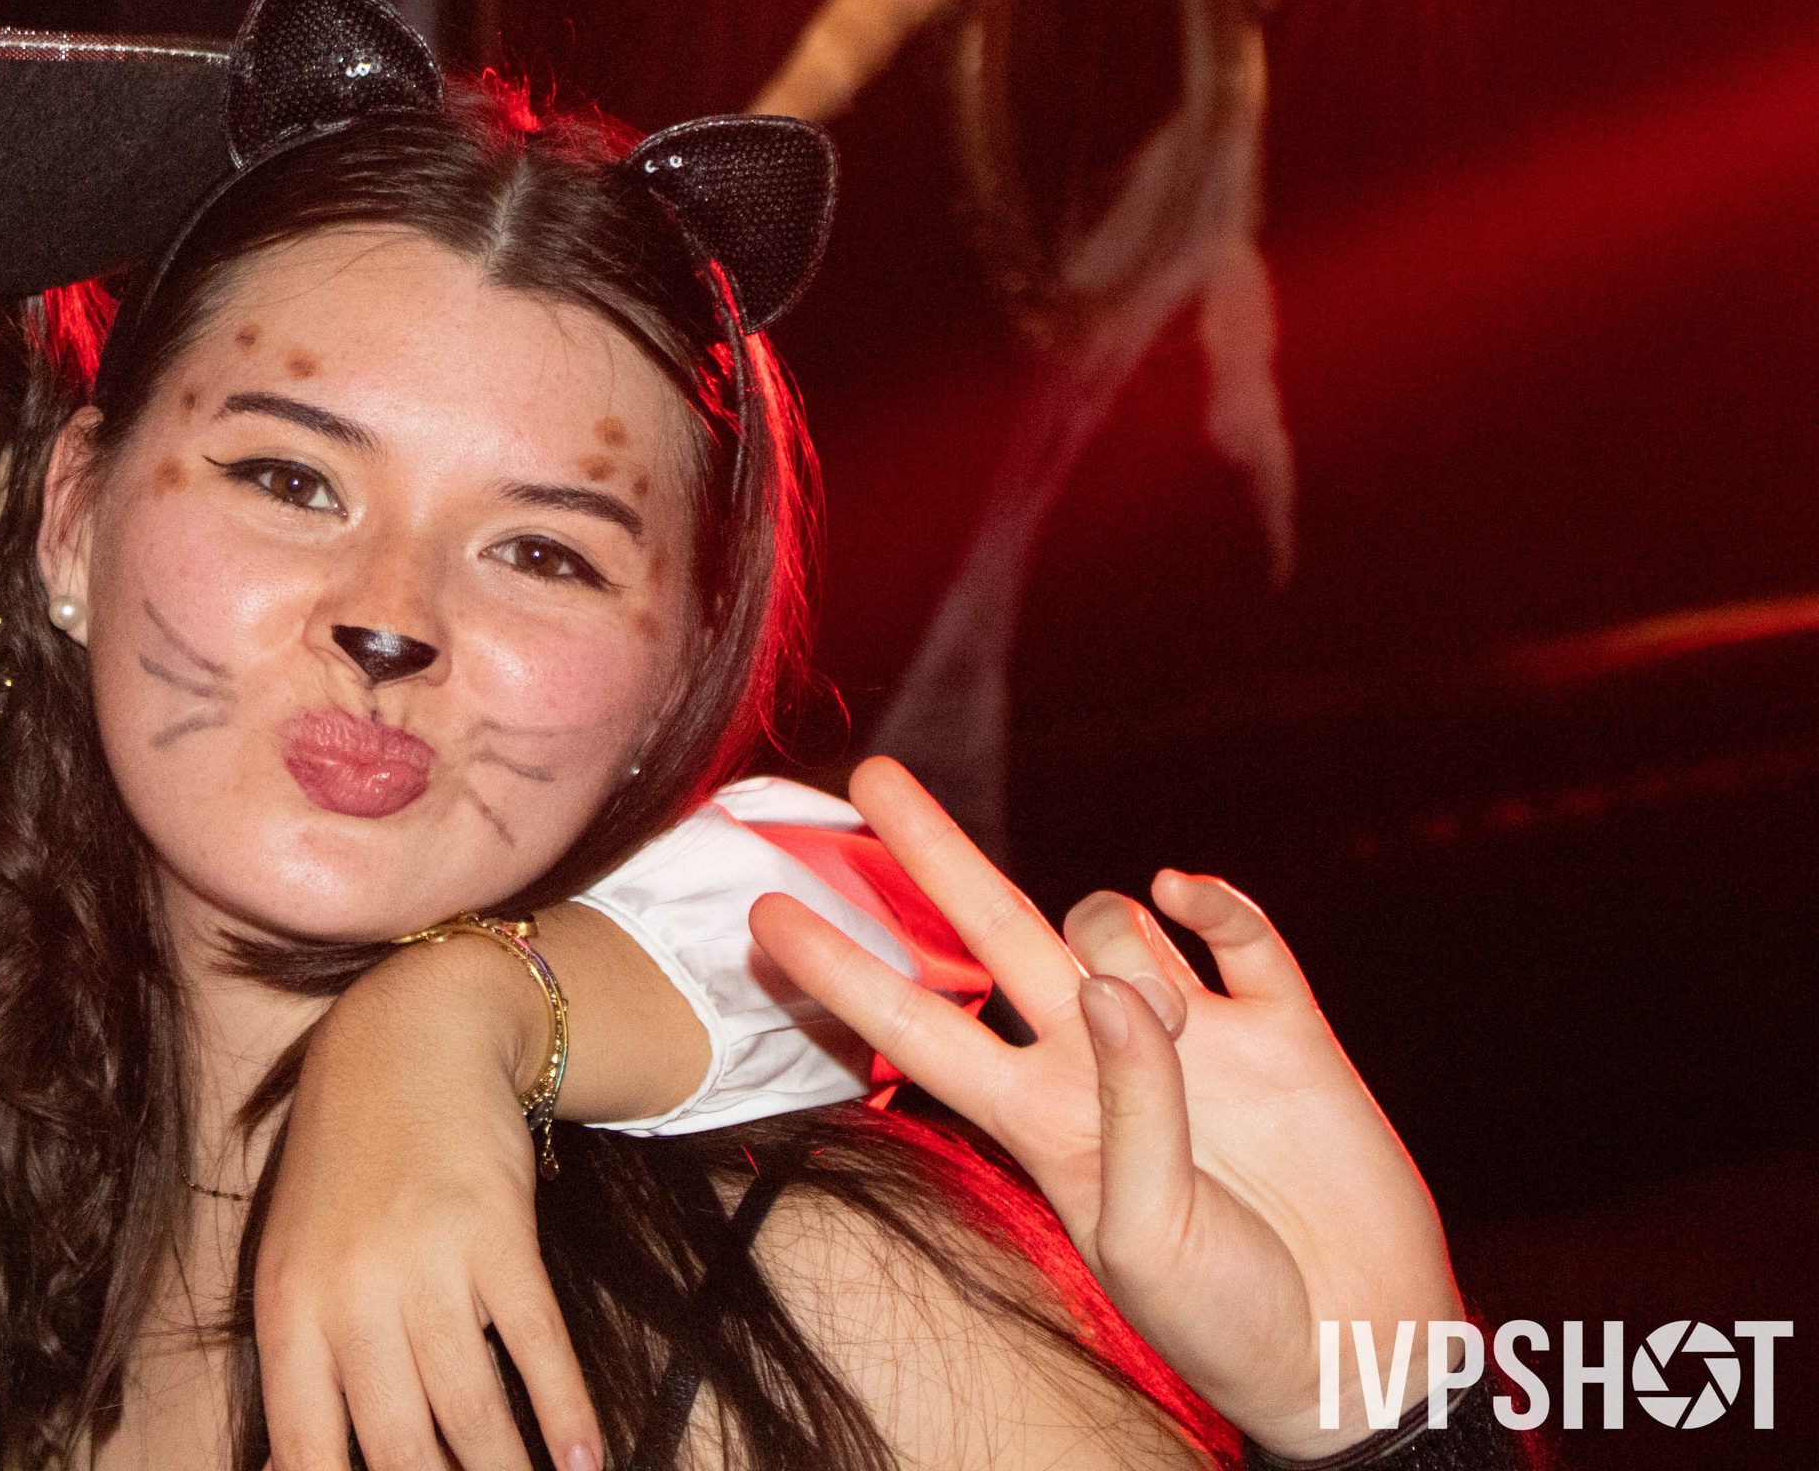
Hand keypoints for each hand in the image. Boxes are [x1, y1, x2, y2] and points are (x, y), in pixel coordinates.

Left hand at [254, 934, 602, 1470]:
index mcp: (289, 1312)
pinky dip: (566, 1418)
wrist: (408, 1038)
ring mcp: (426, 1264)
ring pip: (472, 1413)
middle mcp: (350, 1296)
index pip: (306, 1453)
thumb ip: (307, 1359)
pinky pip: (538, 1349)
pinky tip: (587, 1463)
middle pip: (401, 1451)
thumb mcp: (299, 1257)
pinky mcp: (498, 1234)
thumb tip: (306, 1469)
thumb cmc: (349, 1163)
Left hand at [746, 757, 1461, 1458]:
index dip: (843, 970)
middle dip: (933, 852)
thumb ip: (1127, 1111)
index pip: (916, 1024)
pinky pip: (1240, 934)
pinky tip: (1186, 896)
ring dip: (1125, 942)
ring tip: (1181, 1032)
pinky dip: (1213, 901)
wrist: (1363, 1352)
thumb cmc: (1229, 1320)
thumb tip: (1120, 990)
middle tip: (871, 774)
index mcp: (1042, 1118)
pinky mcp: (1286, 1031)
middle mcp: (1100, 1059)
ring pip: (1113, 923)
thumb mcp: (1148, 1239)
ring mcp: (1194, 1037)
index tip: (763, 916)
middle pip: (994, 929)